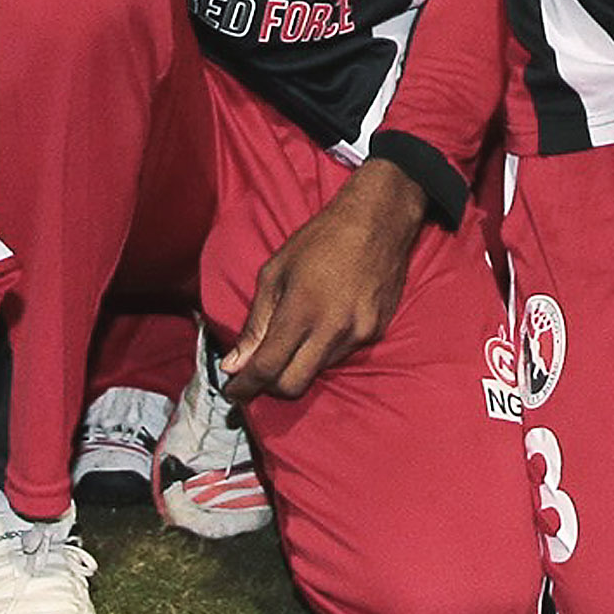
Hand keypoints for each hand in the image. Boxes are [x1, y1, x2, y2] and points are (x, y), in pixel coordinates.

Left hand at [219, 158, 426, 399]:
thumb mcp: (275, 272)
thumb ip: (255, 323)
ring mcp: (358, 334)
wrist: (378, 221)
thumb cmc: (321, 239)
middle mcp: (332, 330)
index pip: (267, 368)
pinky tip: (325, 322)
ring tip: (296, 336)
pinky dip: (325, 349)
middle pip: (294, 386)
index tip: (234, 392)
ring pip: (318, 371)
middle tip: (258, 374)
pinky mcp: (376, 333)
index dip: (245, 386)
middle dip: (271, 387)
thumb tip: (235, 363)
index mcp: (301, 311)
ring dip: (300, 364)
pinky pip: (342, 355)